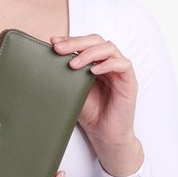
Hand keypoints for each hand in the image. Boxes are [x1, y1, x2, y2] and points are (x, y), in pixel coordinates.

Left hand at [50, 34, 138, 148]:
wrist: (105, 136)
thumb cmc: (91, 114)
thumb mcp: (73, 91)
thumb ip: (66, 75)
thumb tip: (47, 61)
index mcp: (96, 62)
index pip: (85, 43)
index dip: (70, 40)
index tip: (53, 43)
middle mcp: (109, 63)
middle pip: (96, 40)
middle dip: (76, 42)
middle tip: (60, 49)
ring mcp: (120, 71)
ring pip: (109, 48)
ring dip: (89, 53)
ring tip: (74, 64)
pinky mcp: (130, 82)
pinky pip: (123, 65)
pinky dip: (108, 64)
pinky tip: (93, 71)